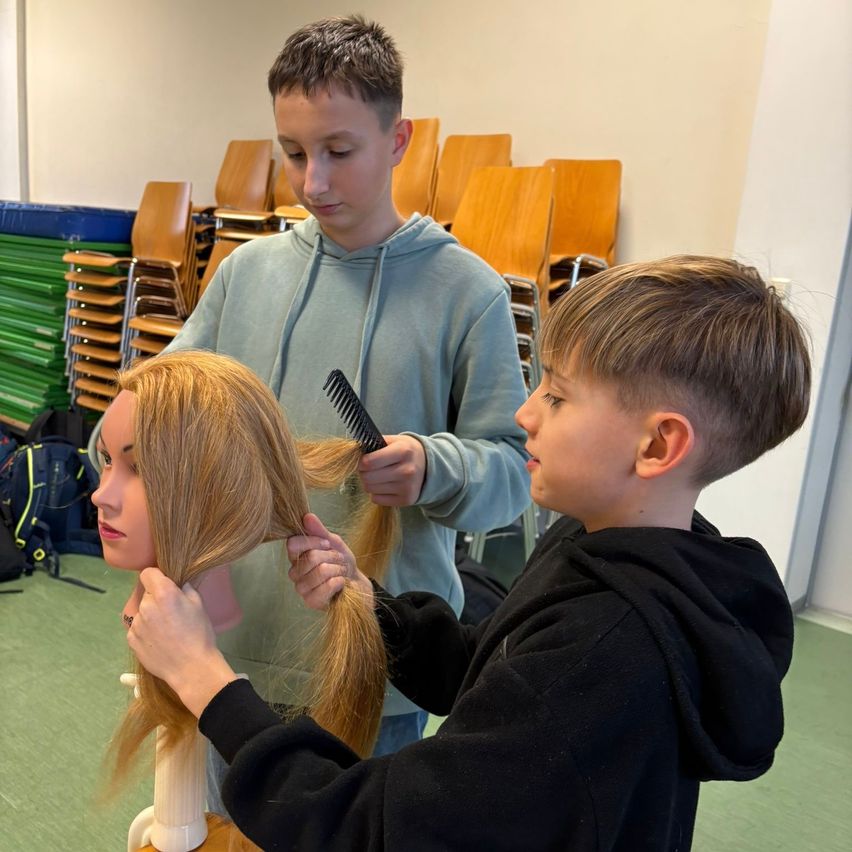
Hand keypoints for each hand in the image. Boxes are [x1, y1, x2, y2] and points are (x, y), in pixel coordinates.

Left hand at [127, 567, 236, 717]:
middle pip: (147, 594)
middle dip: (157, 599)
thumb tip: (177, 584)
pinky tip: (158, 641)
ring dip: (151, 616)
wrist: (191, 668)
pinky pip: (137, 628)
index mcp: (164, 594)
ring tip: (165, 631)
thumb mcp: (199, 605)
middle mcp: (146, 606)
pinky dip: (145, 631)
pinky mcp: (131, 640)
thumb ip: (185, 589)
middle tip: (171, 612)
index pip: (148, 573)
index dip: (157, 576)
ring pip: (142, 612)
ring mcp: (136, 624)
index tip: (165, 584)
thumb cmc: (199, 634)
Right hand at [287, 513, 372, 609]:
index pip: (293, 544)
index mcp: (296, 555)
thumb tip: (307, 516)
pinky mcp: (311, 601)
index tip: (327, 543)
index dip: (313, 541)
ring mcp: (301, 588)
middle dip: (332, 557)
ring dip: (337, 570)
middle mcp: (294, 572)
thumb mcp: (333, 542)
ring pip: (320, 571)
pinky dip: (339, 581)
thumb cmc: (341, 562)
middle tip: (338, 560)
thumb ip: (319, 530)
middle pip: (310, 557)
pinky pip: (327, 586)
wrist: (355, 583)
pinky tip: (340, 583)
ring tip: (340, 572)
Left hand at [357, 434, 425, 506]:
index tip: (363, 460)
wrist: (428, 466)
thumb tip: (354, 453)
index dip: (360, 462)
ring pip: (370, 489)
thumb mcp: (394, 440)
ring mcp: (407, 487)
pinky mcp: (406, 500)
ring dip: (370, 483)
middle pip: (367, 477)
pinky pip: (377, 500)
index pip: (369, 462)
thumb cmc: (406, 451)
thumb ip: (374, 444)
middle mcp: (406, 470)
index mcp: (403, 451)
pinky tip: (385, 485)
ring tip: (379, 476)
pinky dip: (377, 493)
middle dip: (363, 473)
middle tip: (370, 469)